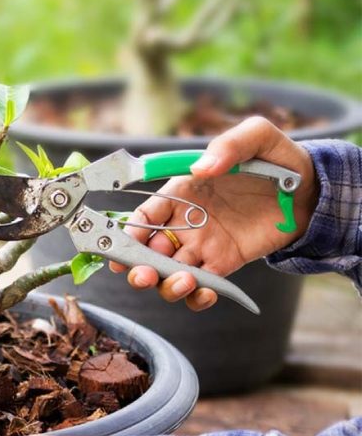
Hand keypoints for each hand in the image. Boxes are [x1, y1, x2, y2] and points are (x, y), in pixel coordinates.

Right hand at [109, 116, 317, 310]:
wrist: (310, 189)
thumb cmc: (276, 158)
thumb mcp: (255, 138)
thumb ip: (227, 146)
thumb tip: (202, 168)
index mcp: (180, 193)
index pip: (143, 216)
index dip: (129, 231)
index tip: (125, 243)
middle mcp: (184, 223)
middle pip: (147, 252)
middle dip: (137, 267)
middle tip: (144, 274)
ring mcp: (202, 246)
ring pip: (168, 273)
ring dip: (166, 284)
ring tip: (184, 282)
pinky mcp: (224, 264)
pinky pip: (201, 287)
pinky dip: (197, 297)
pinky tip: (205, 293)